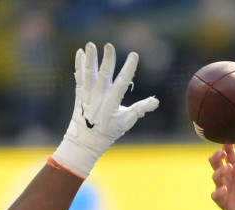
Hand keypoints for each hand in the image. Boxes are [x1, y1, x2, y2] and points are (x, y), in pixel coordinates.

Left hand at [51, 42, 159, 178]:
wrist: (86, 140)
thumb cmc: (108, 131)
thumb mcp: (126, 121)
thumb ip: (140, 109)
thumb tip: (156, 101)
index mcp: (112, 102)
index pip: (122, 82)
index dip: (129, 68)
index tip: (134, 55)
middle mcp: (99, 96)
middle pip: (104, 74)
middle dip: (107, 60)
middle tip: (109, 45)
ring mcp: (88, 94)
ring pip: (89, 73)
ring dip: (90, 58)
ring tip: (90, 44)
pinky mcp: (80, 93)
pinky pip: (79, 76)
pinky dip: (79, 64)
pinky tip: (80, 52)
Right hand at [210, 144, 234, 209]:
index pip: (229, 154)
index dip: (227, 147)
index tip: (228, 142)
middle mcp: (228, 176)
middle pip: (216, 162)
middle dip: (217, 156)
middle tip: (222, 153)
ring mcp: (223, 187)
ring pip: (215, 176)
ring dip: (220, 171)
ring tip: (229, 168)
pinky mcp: (221, 200)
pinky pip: (216, 195)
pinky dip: (218, 191)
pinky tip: (224, 189)